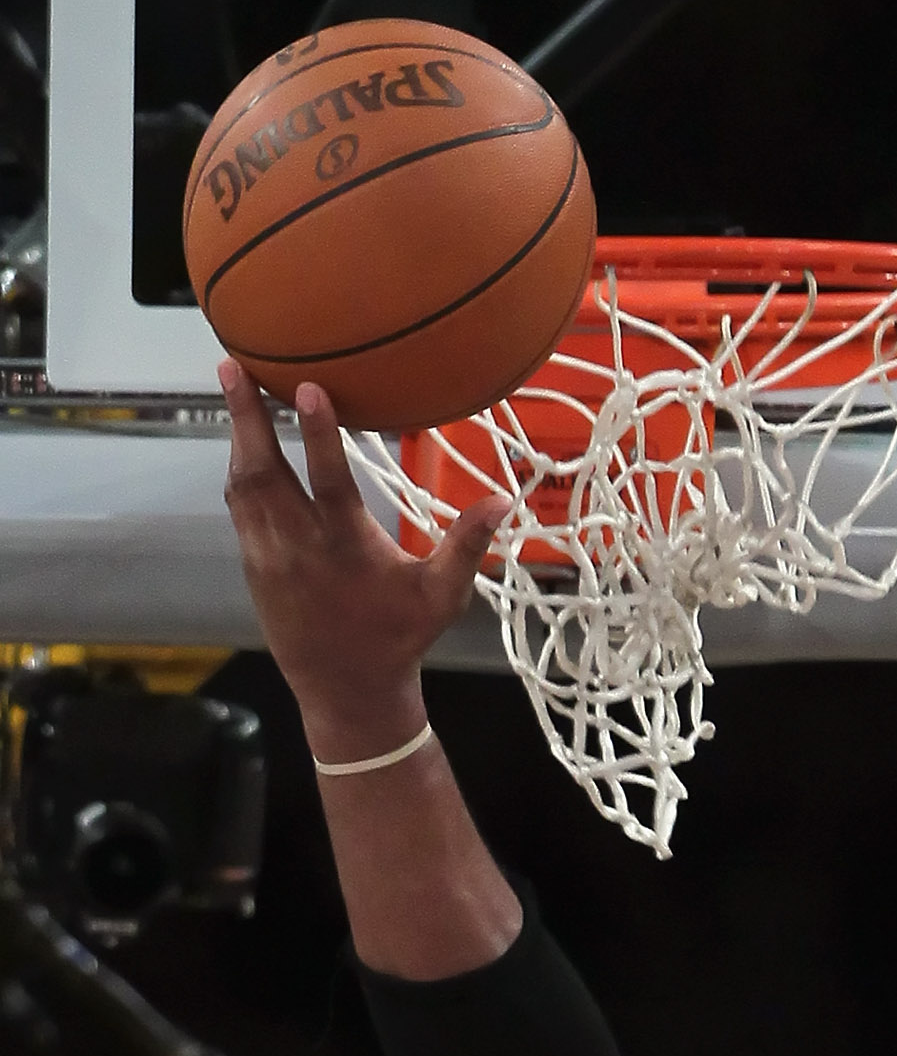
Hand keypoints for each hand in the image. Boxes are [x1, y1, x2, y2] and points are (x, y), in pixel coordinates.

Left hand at [218, 362, 506, 760]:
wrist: (347, 692)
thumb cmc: (399, 638)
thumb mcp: (442, 596)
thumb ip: (468, 545)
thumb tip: (504, 500)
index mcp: (347, 548)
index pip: (328, 480)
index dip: (319, 433)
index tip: (308, 386)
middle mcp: (299, 547)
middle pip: (264, 471)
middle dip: (247, 416)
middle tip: (233, 364)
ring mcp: (269, 556)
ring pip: (243, 484)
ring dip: (238, 434)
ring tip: (232, 384)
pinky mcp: (254, 565)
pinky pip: (240, 507)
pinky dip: (239, 467)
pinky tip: (243, 440)